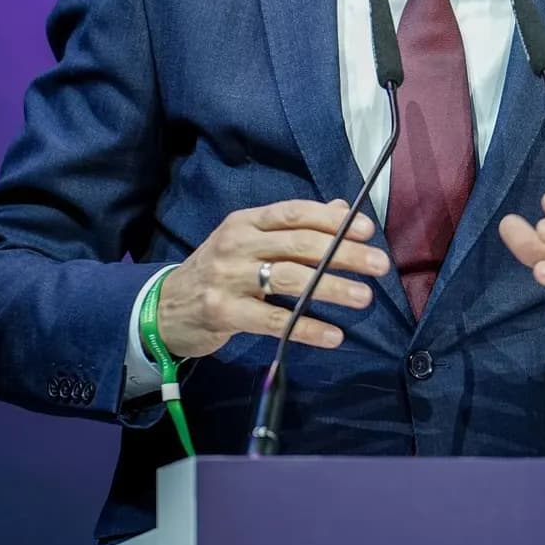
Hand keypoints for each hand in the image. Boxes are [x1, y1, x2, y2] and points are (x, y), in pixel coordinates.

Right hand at [156, 199, 389, 358]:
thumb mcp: (249, 242)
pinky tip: (334, 335)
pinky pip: (273, 320)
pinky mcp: (223, 313)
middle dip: (344, 253)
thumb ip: (293, 227)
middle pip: (299, 244)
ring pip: (290, 279)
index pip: (294, 213)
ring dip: (332, 287)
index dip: (332, 219)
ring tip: (364, 297)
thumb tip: (341, 209)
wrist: (165, 307)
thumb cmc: (218, 272)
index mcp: (246, 222)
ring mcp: (228, 278)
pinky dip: (306, 327)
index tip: (366, 229)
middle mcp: (237, 244)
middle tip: (379, 265)